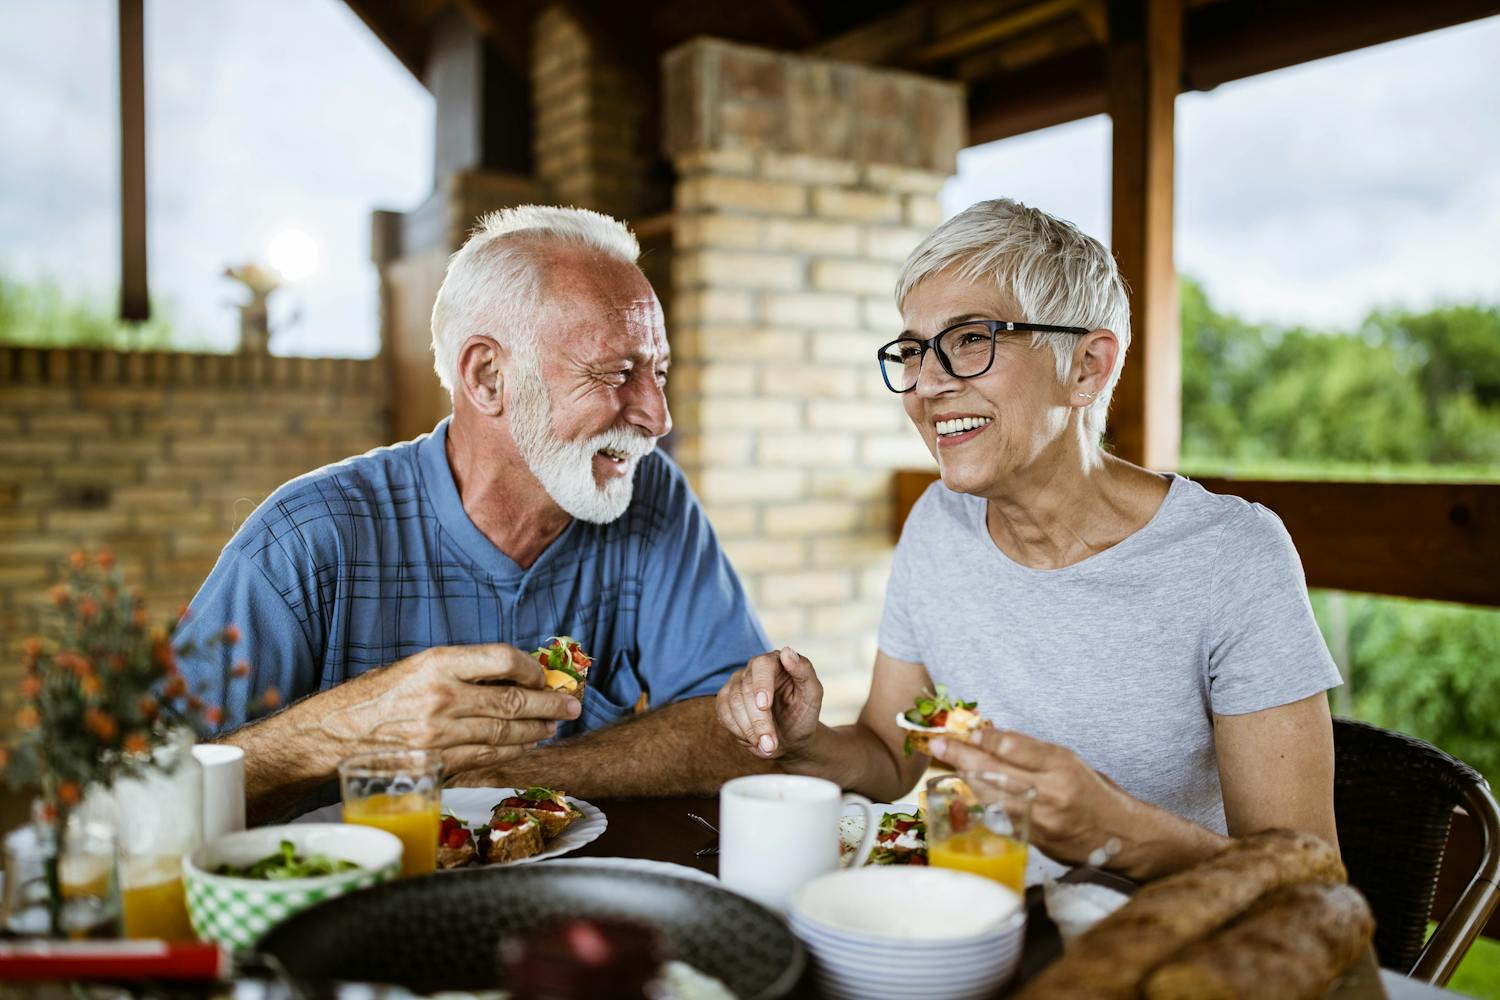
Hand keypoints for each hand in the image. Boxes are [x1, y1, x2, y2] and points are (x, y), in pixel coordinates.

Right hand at [324, 643, 580, 778]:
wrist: (336, 734)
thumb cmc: (377, 695)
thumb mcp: (417, 666)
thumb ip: (462, 669)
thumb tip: (512, 673)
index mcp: (438, 663)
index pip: (503, 659)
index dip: (532, 668)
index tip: (544, 674)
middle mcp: (442, 697)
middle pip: (513, 700)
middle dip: (549, 704)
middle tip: (572, 705)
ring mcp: (441, 734)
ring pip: (505, 732)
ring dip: (536, 730)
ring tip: (554, 725)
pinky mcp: (438, 762)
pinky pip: (486, 756)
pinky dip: (512, 751)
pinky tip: (528, 745)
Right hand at [715, 646, 822, 759]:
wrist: (792, 736)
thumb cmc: (804, 713)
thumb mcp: (813, 694)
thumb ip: (805, 671)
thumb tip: (788, 652)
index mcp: (775, 661)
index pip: (761, 665)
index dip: (761, 684)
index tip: (764, 706)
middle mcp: (752, 669)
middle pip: (746, 690)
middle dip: (759, 721)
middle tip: (772, 744)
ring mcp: (736, 684)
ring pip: (732, 704)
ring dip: (749, 730)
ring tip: (768, 747)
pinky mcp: (725, 700)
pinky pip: (723, 714)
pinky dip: (739, 732)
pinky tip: (755, 740)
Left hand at [930, 728, 1136, 867]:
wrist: (1123, 837)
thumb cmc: (1096, 794)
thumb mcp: (1070, 762)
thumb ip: (1032, 753)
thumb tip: (990, 739)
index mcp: (1062, 765)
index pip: (1012, 746)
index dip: (984, 737)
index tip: (967, 731)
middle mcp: (1050, 792)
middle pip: (994, 769)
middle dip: (962, 755)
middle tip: (940, 744)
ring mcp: (1040, 820)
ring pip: (990, 795)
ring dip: (966, 778)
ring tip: (949, 764)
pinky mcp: (1033, 840)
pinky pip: (998, 816)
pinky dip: (982, 801)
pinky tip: (969, 790)